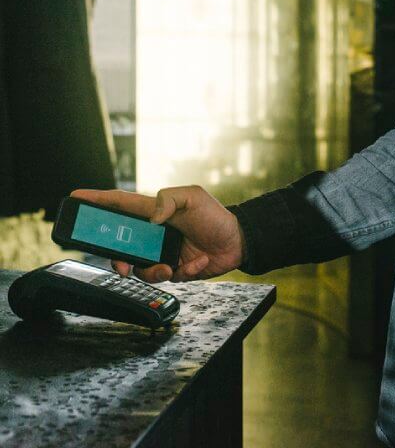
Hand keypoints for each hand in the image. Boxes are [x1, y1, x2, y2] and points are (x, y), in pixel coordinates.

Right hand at [70, 186, 246, 283]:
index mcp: (154, 212)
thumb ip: (169, 199)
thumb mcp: (194, 196)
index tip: (76, 196)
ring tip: (171, 267)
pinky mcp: (174, 270)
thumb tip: (152, 217)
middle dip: (115, 257)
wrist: (238, 242)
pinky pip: (165, 278)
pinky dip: (183, 272)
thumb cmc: (216, 216)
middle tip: (121, 264)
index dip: (97, 200)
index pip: (120, 204)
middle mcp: (153, 233)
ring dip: (152, 271)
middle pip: (120, 246)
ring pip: (139, 268)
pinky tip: (197, 263)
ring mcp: (162, 253)